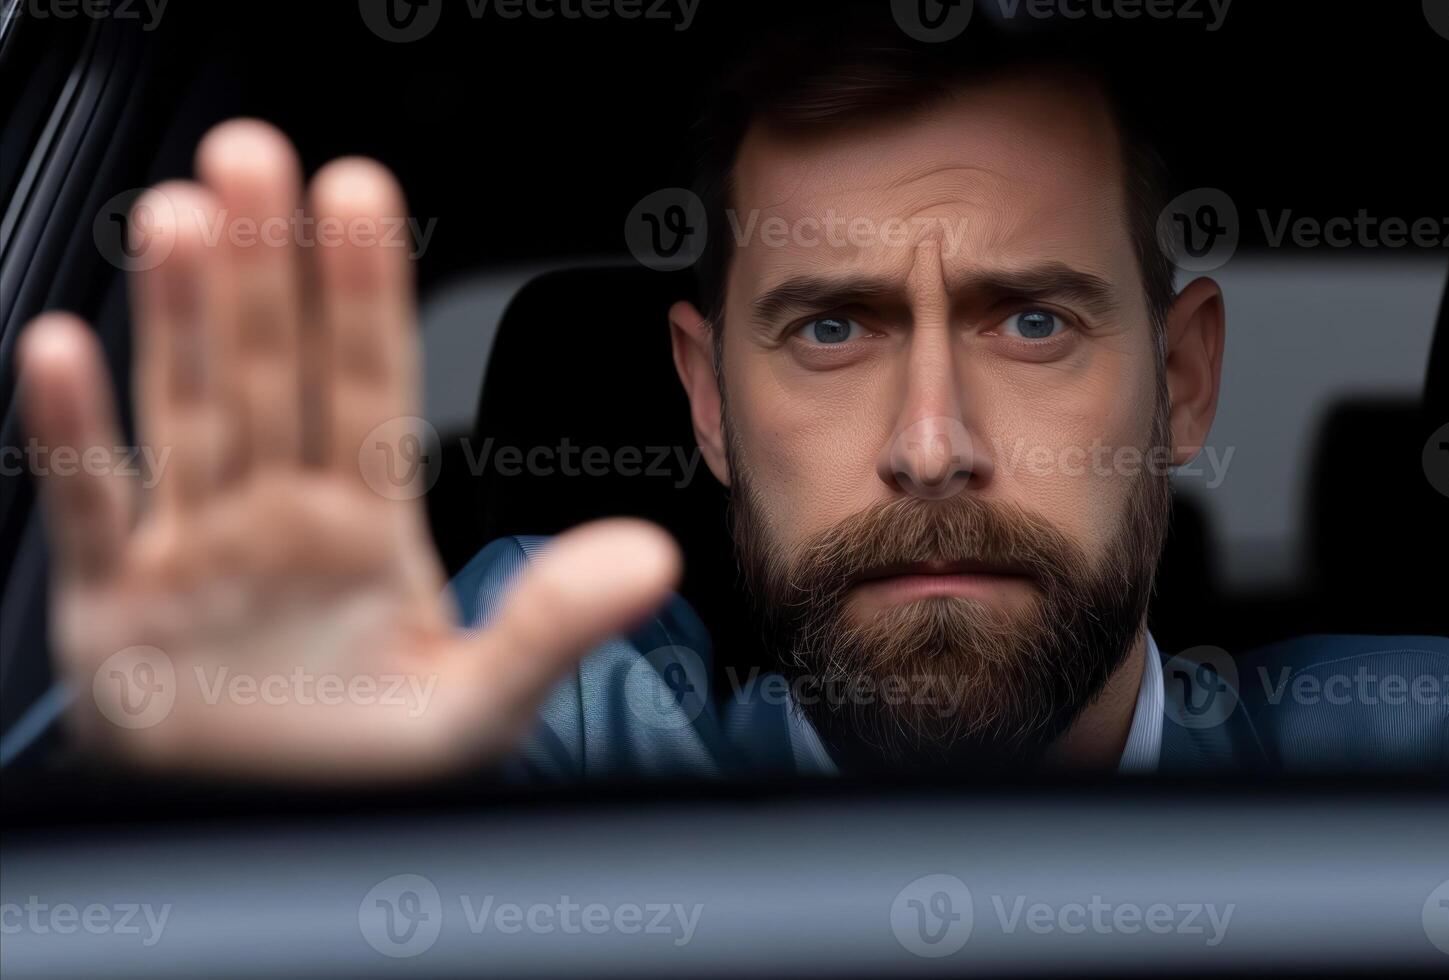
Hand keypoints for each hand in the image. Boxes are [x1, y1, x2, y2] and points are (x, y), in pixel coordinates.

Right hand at [15, 120, 678, 780]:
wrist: (264, 840)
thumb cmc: (365, 767)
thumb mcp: (477, 701)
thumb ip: (556, 622)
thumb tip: (653, 555)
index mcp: (367, 524)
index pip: (371, 387)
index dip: (363, 293)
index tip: (359, 197)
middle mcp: (279, 515)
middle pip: (274, 372)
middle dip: (268, 268)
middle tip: (258, 158)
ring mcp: (194, 547)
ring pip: (188, 411)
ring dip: (181, 314)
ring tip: (182, 215)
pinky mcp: (114, 600)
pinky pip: (93, 503)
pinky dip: (73, 433)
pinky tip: (64, 347)